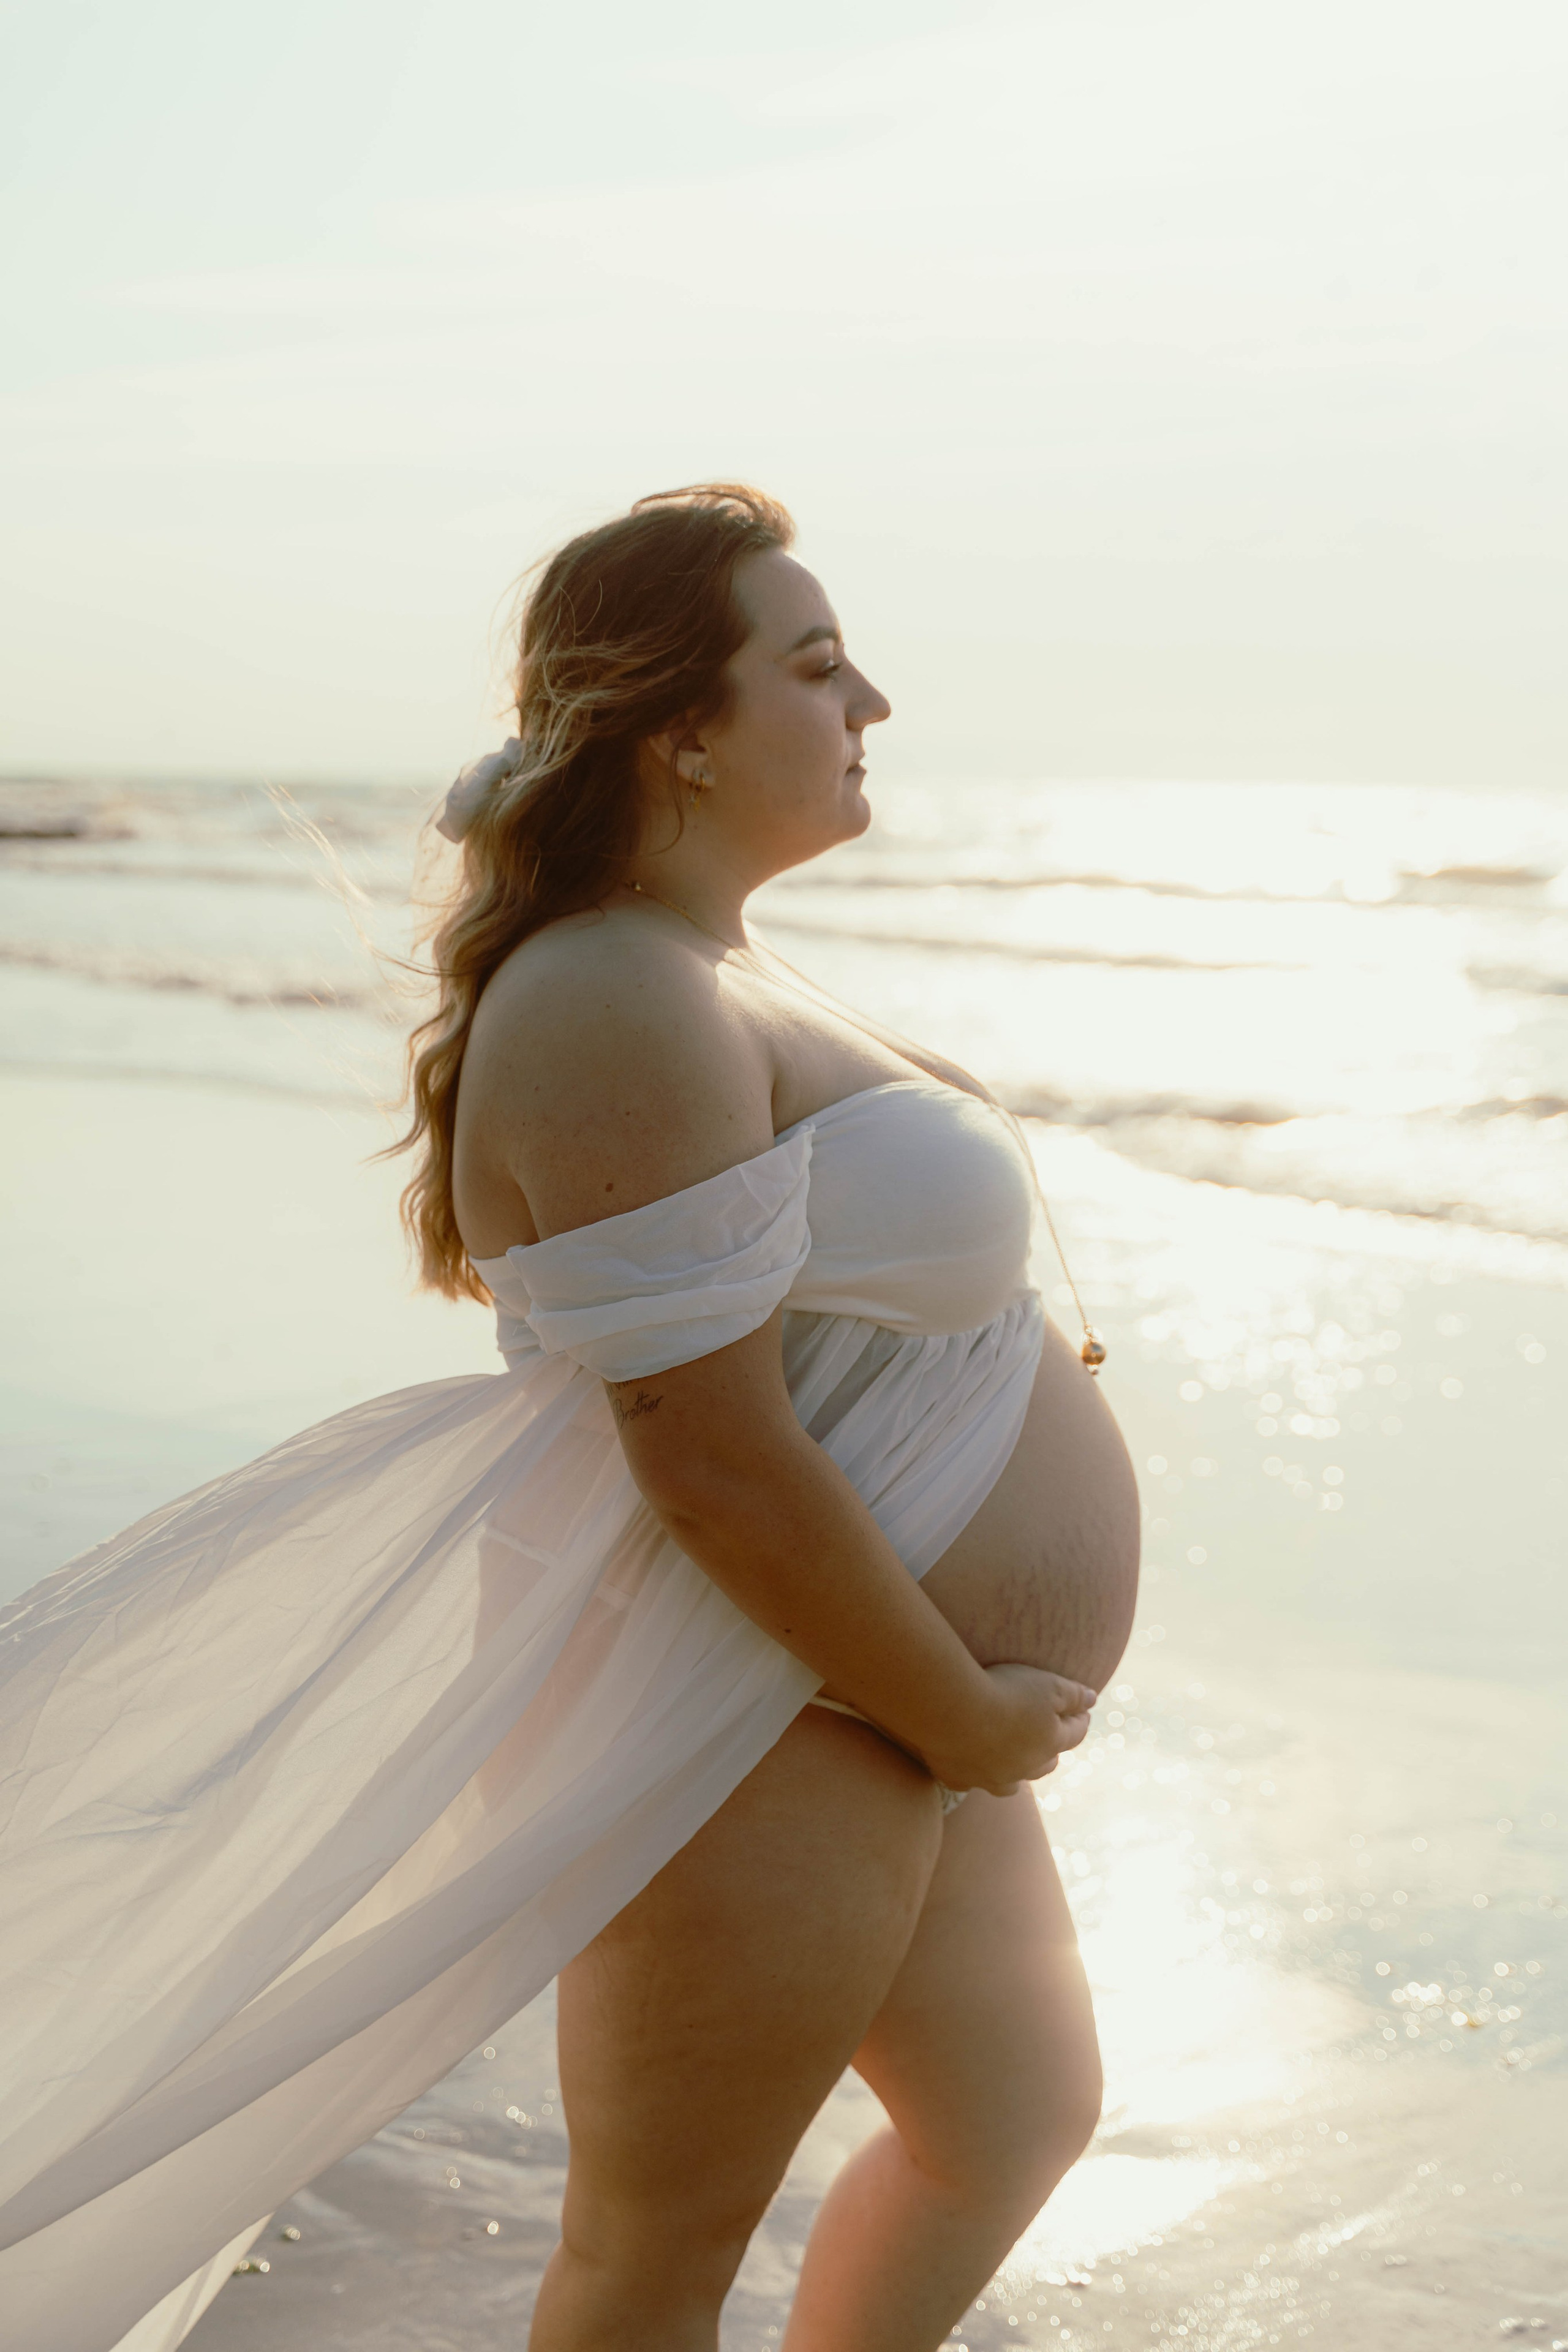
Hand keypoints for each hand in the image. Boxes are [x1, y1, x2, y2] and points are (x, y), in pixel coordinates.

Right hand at [924, 1663, 1095, 1797]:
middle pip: (1046, 1763)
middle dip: (1051, 1749)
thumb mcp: (1049, 1684)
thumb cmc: (1004, 1691)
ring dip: (1017, 1770)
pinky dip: (975, 1773)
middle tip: (1048, 1735)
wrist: (951, 1709)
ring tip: (1013, 1758)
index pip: (1074, 1733)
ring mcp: (991, 1777)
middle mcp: (1024, 1768)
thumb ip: (1074, 1694)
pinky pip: (971, 1781)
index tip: (1082, 1709)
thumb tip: (1093, 1700)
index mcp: (1049, 1744)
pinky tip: (970, 1763)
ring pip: (1012, 1782)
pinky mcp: (959, 1778)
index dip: (1080, 1718)